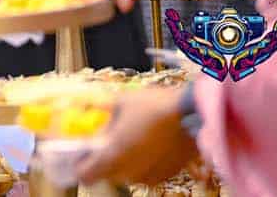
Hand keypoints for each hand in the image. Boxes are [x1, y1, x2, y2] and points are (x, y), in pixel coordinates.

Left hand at [77, 87, 198, 184]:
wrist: (196, 115)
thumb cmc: (156, 105)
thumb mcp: (121, 101)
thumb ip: (101, 109)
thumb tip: (86, 106)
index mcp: (113, 155)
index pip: (85, 175)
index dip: (80, 164)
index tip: (82, 152)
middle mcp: (129, 172)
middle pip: (105, 174)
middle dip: (102, 159)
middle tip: (106, 140)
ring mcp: (149, 176)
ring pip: (126, 174)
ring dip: (123, 161)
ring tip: (130, 138)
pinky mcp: (167, 175)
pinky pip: (145, 173)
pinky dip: (142, 163)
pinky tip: (148, 144)